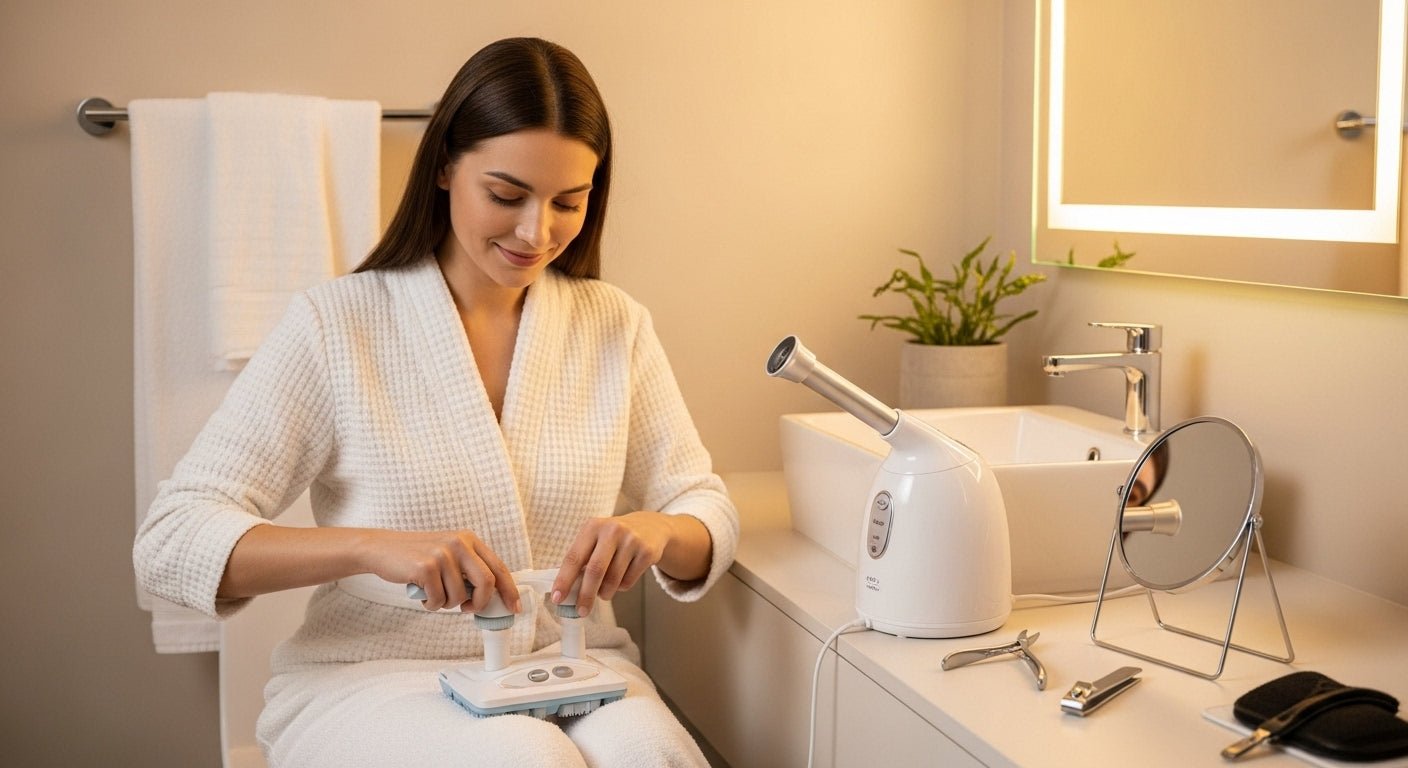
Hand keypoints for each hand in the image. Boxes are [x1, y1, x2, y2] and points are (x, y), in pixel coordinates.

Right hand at [369, 529, 520, 613]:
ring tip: (433, 593)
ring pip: (459, 597)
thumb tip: (492, 597)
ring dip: (446, 604)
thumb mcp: (449, 554)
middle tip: (467, 609)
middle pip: (486, 583)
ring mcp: (442, 554)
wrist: (382, 549)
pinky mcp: (425, 566)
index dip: (509, 590)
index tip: (514, 608)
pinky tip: (421, 593)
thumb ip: (469, 569)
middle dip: (479, 603)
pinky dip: (430, 604)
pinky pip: (438, 600)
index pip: (498, 567)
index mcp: (469, 540)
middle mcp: (458, 543)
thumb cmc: (417, 557)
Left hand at [551, 511, 710, 615]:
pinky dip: (621, 587)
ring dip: (605, 593)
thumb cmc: (614, 538)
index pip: (574, 557)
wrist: (651, 526)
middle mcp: (612, 531)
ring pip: (613, 580)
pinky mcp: (647, 552)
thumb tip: (565, 591)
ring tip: (604, 591)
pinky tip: (622, 577)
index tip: (557, 598)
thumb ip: (582, 559)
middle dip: (586, 594)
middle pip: (595, 570)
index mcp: (593, 527)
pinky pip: (628, 582)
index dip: (564, 580)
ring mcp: (631, 540)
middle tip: (581, 611)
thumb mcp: (596, 539)